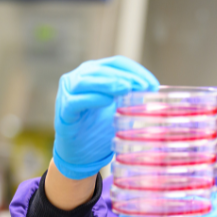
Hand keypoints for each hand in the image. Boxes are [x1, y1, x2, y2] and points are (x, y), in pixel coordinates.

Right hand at [53, 56, 157, 179]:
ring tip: (126, 89)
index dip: (136, 71)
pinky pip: (76, 101)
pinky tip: (108, 101)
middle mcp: (78, 77)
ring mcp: (67, 92)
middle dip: (125, 77)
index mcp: (93, 72)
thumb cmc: (100, 127)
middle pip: (103, 70)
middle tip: (143, 86)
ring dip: (109, 84)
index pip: (116, 63)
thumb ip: (130, 95)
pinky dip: (93, 99)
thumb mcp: (118, 107)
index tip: (153, 84)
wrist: (80, 152)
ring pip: (87, 81)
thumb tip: (153, 88)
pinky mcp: (63, 110)